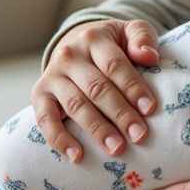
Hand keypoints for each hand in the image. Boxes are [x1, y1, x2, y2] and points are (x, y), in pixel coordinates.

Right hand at [30, 20, 159, 161]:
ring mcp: (52, 76)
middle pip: (96, 88)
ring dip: (96, 129)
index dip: (133, 88)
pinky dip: (59, 139)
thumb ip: (142, 37)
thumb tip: (149, 56)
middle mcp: (69, 55)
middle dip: (120, 113)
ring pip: (75, 105)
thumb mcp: (129, 33)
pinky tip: (77, 156)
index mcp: (93, 38)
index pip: (114, 65)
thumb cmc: (112, 45)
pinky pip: (45, 120)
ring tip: (116, 149)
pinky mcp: (39, 95)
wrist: (76, 45)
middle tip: (138, 135)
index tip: (150, 110)